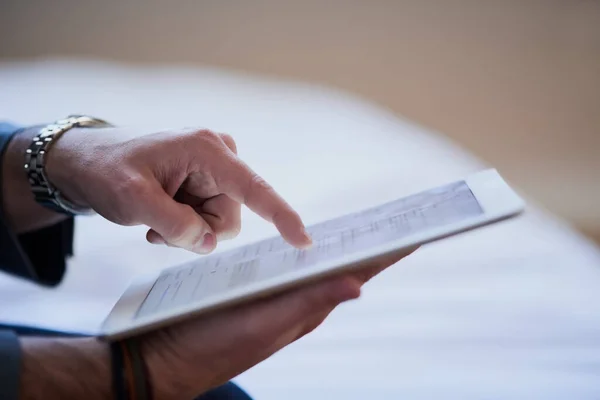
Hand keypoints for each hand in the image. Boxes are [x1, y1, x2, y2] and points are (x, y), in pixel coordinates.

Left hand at [45, 126, 311, 252]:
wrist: (88, 163)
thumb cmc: (107, 171)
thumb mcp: (133, 200)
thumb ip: (176, 226)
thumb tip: (209, 243)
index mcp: (207, 150)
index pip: (254, 188)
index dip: (281, 216)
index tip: (304, 241)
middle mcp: (219, 157)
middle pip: (229, 217)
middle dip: (197, 232)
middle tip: (158, 227)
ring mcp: (214, 170)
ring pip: (219, 223)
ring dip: (188, 231)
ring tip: (154, 220)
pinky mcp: (208, 181)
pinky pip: (209, 220)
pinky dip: (186, 226)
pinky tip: (160, 216)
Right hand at [141, 248, 415, 398]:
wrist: (166, 356)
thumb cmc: (212, 343)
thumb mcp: (263, 324)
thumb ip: (308, 303)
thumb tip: (359, 285)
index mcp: (307, 307)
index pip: (359, 274)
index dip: (389, 252)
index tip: (419, 229)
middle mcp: (300, 303)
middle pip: (346, 267)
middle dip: (376, 243)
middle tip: (404, 215)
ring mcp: (280, 298)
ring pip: (323, 268)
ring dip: (349, 246)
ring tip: (373, 225)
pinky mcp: (260, 294)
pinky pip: (297, 269)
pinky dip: (314, 252)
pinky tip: (314, 243)